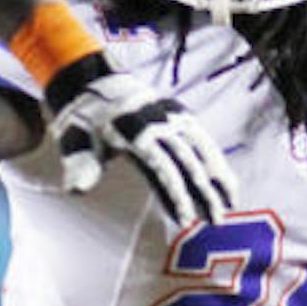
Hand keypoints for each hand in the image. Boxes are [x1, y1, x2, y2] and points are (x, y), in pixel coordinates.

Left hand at [44, 52, 236, 224]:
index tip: (185, 219)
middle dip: (204, 193)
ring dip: (219, 177)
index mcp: (133, 131)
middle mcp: (157, 121)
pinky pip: (203, 140)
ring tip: (231, 206)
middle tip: (217, 221)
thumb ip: (80, 166)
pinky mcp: (180, 115)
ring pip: (202, 149)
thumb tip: (75, 191)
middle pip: (187, 160)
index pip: (161, 167)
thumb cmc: (84, 122)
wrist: (93, 84)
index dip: (175, 194)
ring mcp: (172, 116)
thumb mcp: (76, 142)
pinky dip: (217, 161)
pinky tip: (227, 184)